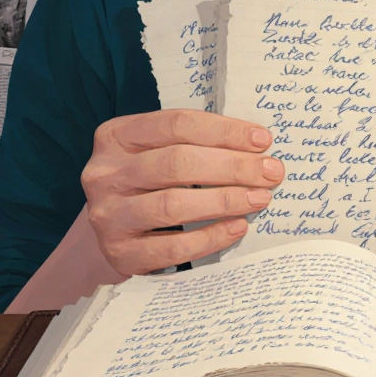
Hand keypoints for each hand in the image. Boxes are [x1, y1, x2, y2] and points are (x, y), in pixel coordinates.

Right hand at [80, 109, 282, 275]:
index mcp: (116, 136)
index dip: (224, 130)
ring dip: (225, 200)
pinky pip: (172, 247)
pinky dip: (210, 237)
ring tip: (260, 198)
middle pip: (176, 163)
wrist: (110, 237)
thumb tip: (257, 147)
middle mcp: (105, 173)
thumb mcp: (157, 154)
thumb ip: (195, 145)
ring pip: (173, 204)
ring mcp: (108, 215)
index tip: (262, 140)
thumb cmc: (147, 186)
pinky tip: (238, 228)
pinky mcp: (119, 253)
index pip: (176, 124)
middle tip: (270, 173)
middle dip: (232, 166)